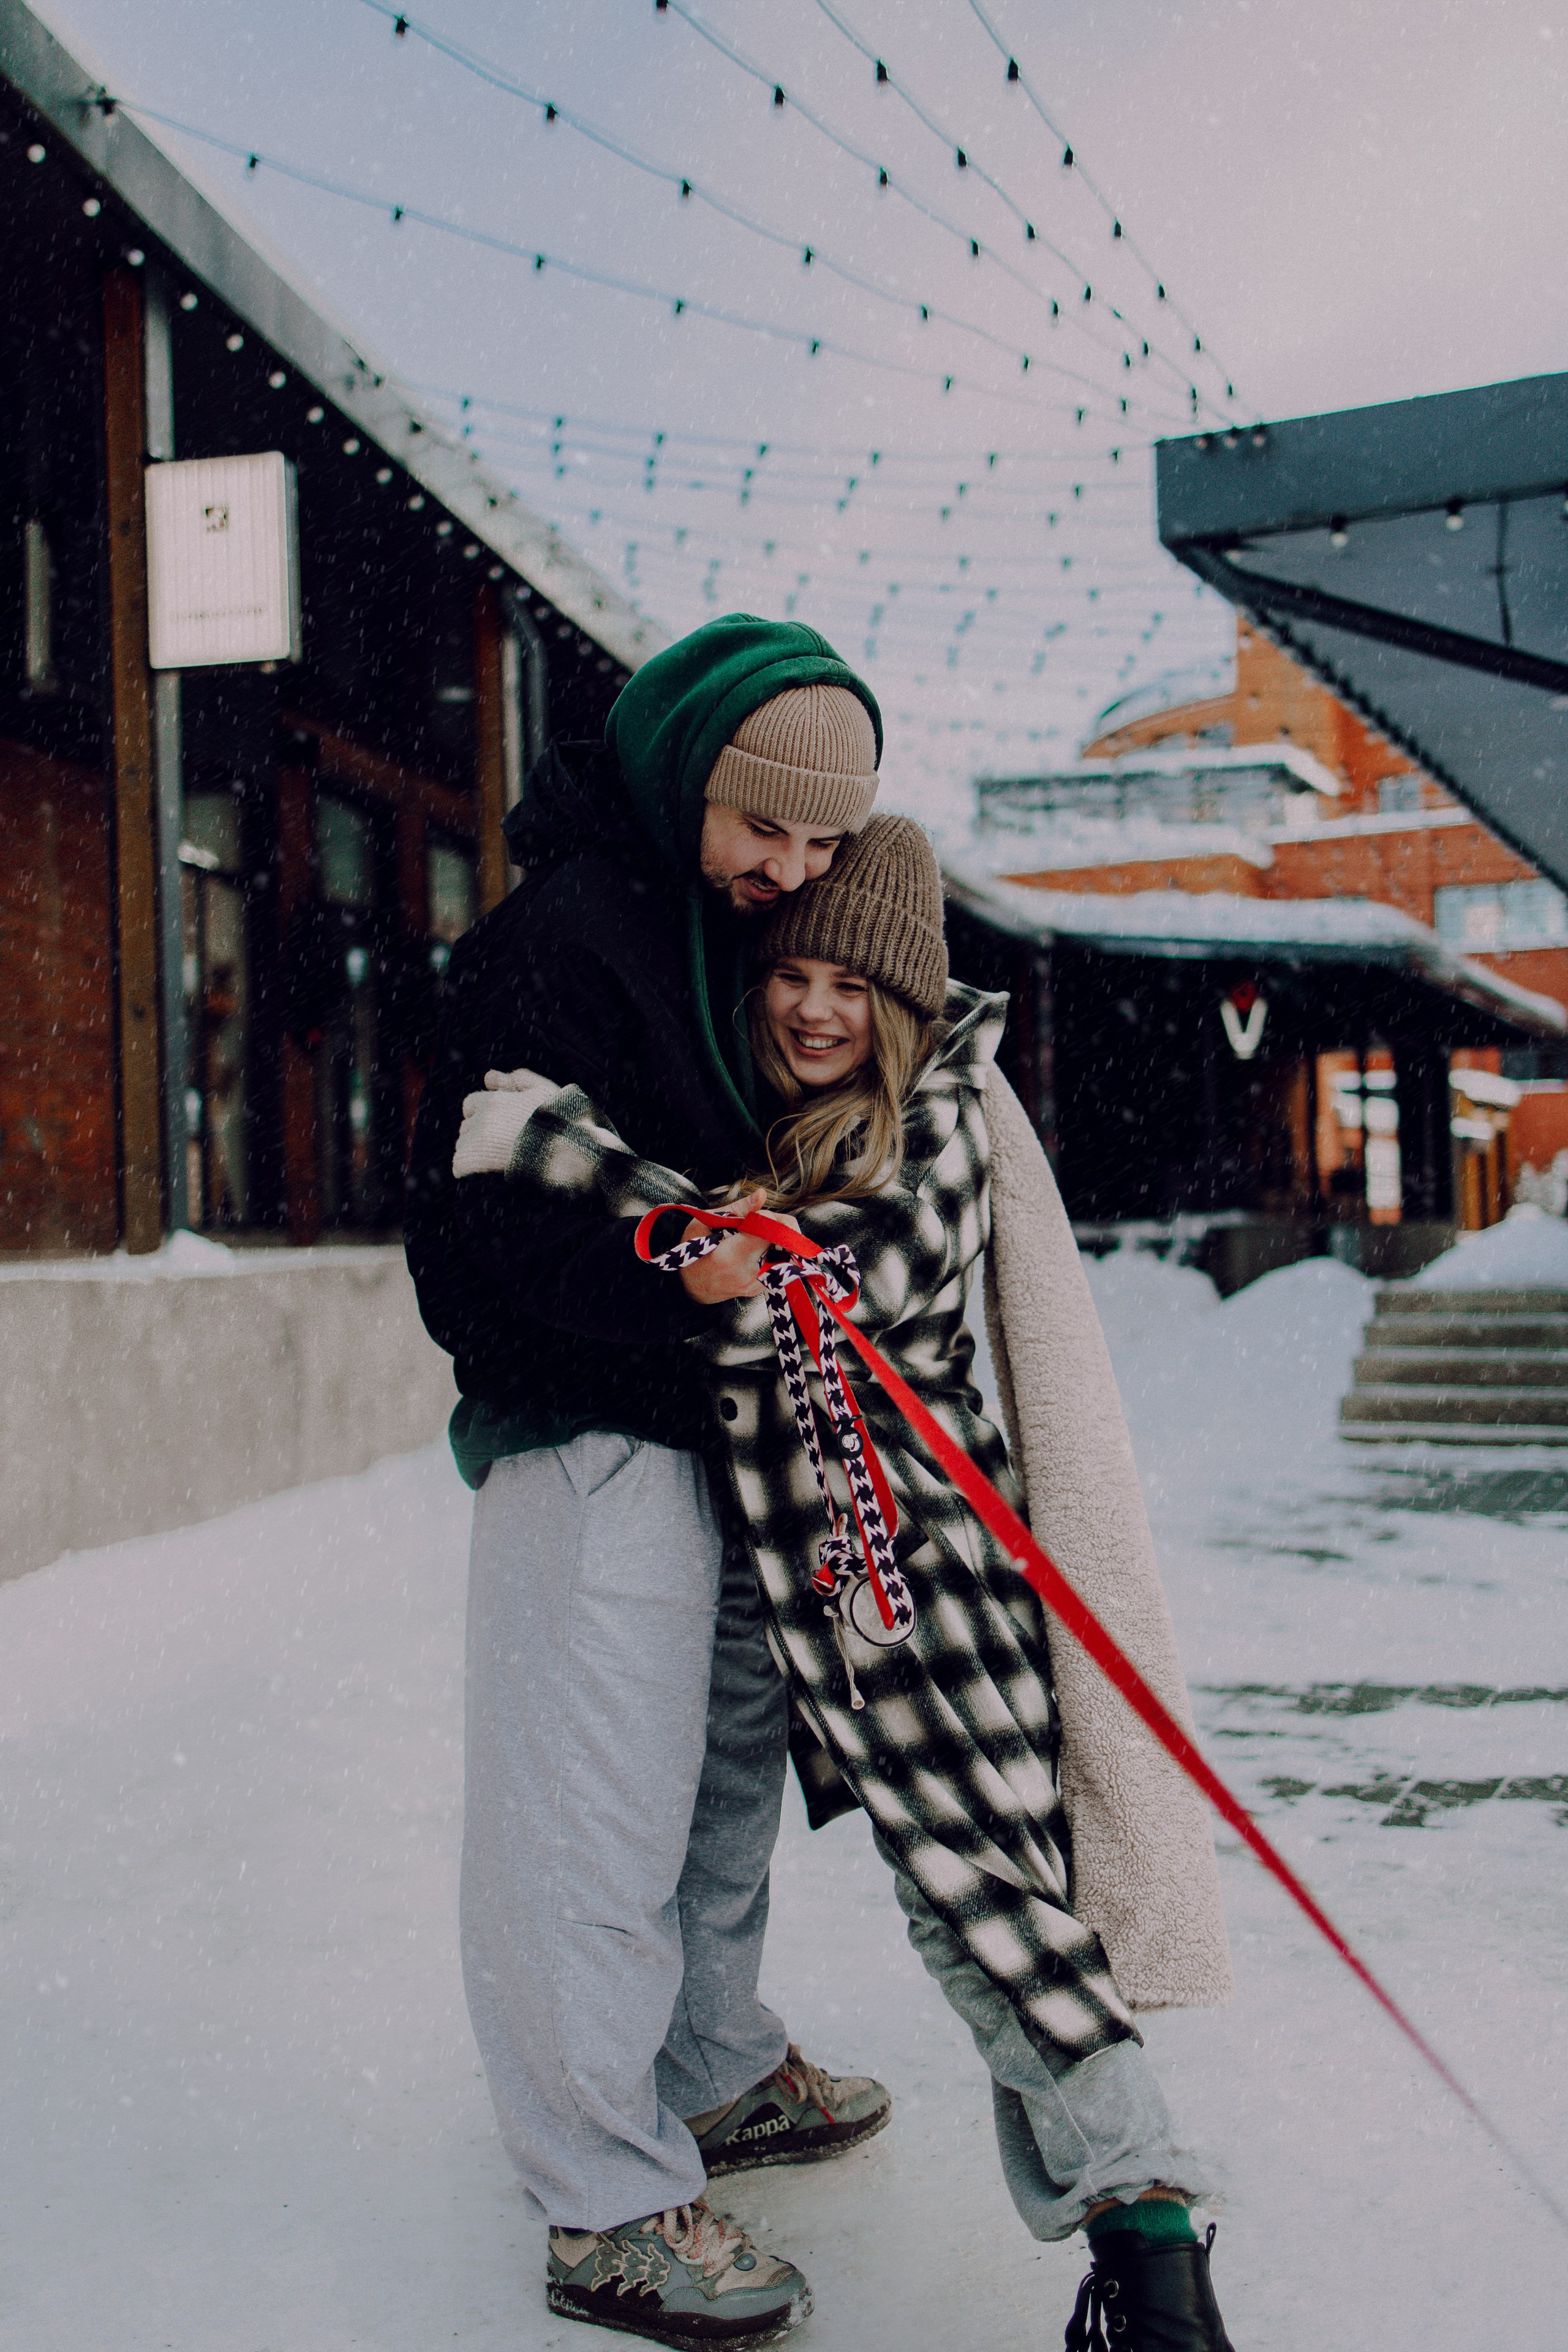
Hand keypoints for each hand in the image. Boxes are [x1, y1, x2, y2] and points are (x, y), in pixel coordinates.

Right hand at [678, 1189, 780, 1303]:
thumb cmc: (694, 1251)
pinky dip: (773, 1251)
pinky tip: (757, 1247)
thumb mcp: (706, 1223)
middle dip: (777, 1225)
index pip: (768, 1232)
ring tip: (757, 1234)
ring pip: (786, 1254)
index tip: (753, 1214)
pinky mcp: (762, 1288)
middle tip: (759, 1220)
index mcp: (731, 1256)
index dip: (766, 1217)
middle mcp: (748, 1274)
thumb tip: (762, 1194)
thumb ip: (738, 1209)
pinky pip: (779, 1264)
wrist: (690, 1286)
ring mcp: (757, 1284)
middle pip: (783, 1243)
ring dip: (777, 1238)